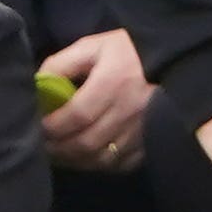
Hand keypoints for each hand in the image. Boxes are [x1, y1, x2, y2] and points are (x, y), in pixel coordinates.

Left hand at [39, 29, 155, 171]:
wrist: (174, 58)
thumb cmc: (129, 51)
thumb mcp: (93, 46)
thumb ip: (61, 64)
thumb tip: (36, 87)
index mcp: (113, 82)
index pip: (75, 116)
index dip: (50, 127)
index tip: (37, 126)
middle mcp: (128, 110)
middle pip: (84, 143)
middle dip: (57, 148)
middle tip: (43, 144)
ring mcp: (142, 129)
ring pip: (100, 159)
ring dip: (75, 160)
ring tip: (62, 152)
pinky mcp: (150, 141)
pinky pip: (119, 165)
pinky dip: (100, 165)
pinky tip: (89, 156)